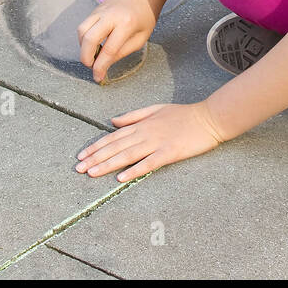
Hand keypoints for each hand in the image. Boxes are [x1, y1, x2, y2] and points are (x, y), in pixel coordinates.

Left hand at [75, 102, 225, 181]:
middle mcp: (145, 133)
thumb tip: (112, 122)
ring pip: (127, 155)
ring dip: (107, 165)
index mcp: (142, 123)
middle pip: (115, 147)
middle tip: (78, 169)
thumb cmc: (184, 114)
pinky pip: (149, 163)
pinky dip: (134, 170)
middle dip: (95, 158)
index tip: (81, 155)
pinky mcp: (169, 153)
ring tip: (92, 174)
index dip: (95, 146)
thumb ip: (133, 116)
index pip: (113, 136)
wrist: (208, 118)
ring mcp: (157, 143)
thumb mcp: (156, 109)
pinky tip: (121, 178)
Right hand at [76, 0, 158, 83]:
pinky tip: (94, 44)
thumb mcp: (141, 37)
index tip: (98, 78)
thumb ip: (122, 51)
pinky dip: (85, 38)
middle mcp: (110, 16)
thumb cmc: (146, 15)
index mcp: (126, 24)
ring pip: (81, 30)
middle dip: (86, 58)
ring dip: (83, 47)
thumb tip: (104, 64)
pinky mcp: (96, 9)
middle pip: (89, 39)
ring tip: (93, 54)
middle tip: (91, 66)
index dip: (100, 67)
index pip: (108, 50)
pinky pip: (84, 25)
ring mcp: (101, 10)